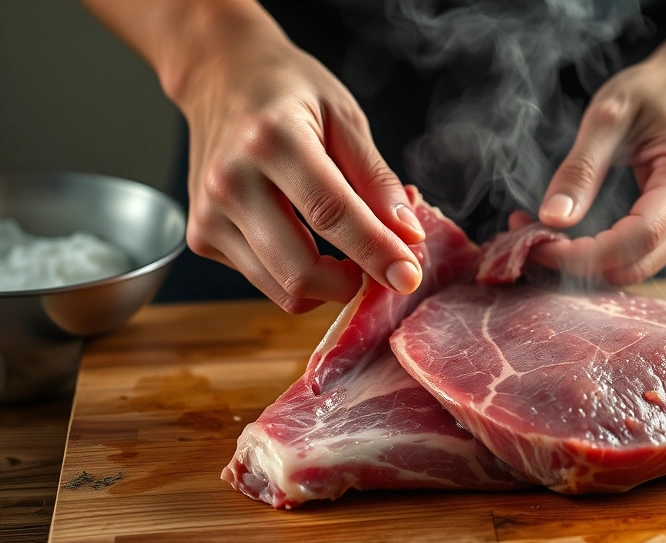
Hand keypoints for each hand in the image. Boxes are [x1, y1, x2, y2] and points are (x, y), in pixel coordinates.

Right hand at [176, 24, 424, 312]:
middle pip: (300, 270)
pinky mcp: (202, 237)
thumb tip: (408, 237)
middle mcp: (229, 182)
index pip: (330, 213)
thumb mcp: (345, 118)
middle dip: (354, 285)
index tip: (409, 276)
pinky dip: (301, 276)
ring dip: (330, 286)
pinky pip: (267, 281)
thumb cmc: (288, 91)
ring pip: (284, 290)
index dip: (376, 252)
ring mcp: (209, 215)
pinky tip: (313, 241)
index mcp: (270, 140)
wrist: (220, 77)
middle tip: (386, 269)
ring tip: (354, 255)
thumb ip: (377, 180)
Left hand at [524, 45, 665, 284]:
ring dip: (585, 263)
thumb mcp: (610, 115)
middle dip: (575, 263)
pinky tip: (571, 236)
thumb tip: (551, 219)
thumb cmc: (657, 91)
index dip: (581, 253)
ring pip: (634, 270)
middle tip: (526, 238)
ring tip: (543, 233)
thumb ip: (580, 169)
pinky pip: (638, 259)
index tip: (533, 242)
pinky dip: (600, 256)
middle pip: (634, 266)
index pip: (636, 240)